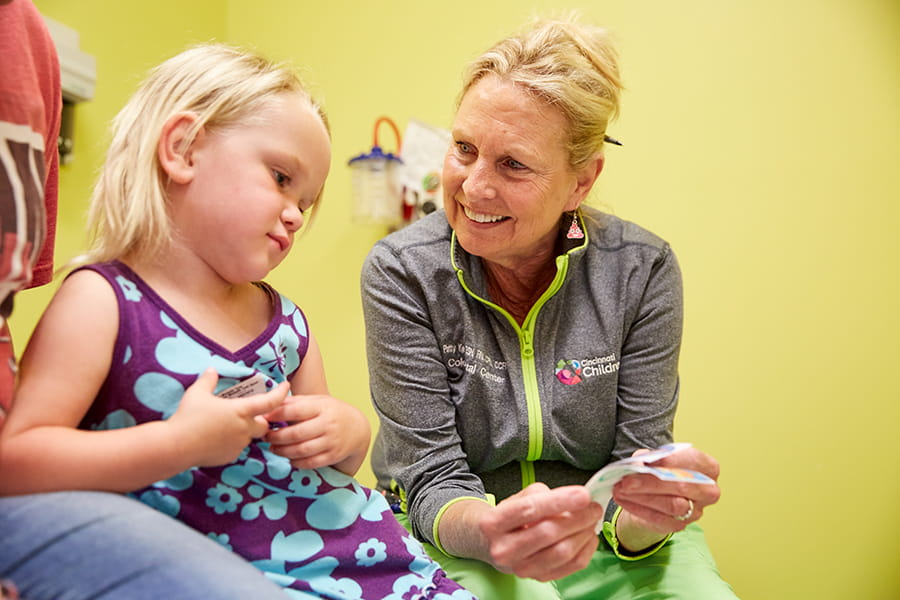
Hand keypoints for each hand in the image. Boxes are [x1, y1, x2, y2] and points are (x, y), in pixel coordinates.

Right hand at [169, 369, 288, 466]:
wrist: (176, 446)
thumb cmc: (187, 416)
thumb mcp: (196, 393)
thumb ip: (208, 380)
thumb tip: (212, 370)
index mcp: (241, 411)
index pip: (270, 402)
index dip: (281, 393)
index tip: (286, 386)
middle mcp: (244, 429)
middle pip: (264, 425)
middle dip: (261, 420)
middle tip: (249, 413)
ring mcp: (238, 445)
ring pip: (249, 437)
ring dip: (244, 431)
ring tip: (227, 425)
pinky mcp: (229, 456)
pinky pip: (236, 448)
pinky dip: (232, 442)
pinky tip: (217, 438)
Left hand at [264, 394, 369, 473]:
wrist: (358, 428)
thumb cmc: (331, 412)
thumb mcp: (317, 402)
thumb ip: (296, 402)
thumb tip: (271, 403)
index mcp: (321, 407)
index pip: (296, 410)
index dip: (277, 415)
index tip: (264, 417)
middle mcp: (327, 424)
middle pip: (296, 433)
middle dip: (276, 436)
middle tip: (266, 436)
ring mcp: (331, 441)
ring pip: (302, 450)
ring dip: (283, 451)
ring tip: (274, 448)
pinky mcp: (333, 456)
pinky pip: (310, 463)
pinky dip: (296, 462)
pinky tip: (289, 457)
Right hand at [478, 483, 603, 580]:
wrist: (492, 543)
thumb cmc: (509, 517)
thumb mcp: (517, 498)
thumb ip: (541, 496)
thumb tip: (573, 501)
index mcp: (493, 523)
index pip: (529, 509)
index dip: (559, 501)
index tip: (583, 494)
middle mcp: (503, 549)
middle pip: (548, 533)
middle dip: (578, 518)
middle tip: (593, 507)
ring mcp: (520, 568)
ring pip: (562, 552)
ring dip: (584, 534)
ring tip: (591, 520)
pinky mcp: (538, 578)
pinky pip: (571, 566)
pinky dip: (586, 549)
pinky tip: (588, 536)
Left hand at [612, 446, 720, 538]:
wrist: (657, 495)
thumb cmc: (661, 471)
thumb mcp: (655, 458)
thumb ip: (649, 457)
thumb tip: (639, 463)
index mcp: (708, 468)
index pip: (695, 461)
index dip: (671, 460)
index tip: (648, 461)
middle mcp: (708, 491)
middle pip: (682, 486)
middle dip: (651, 483)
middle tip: (627, 480)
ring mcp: (696, 511)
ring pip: (672, 506)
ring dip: (643, 497)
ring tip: (621, 489)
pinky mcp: (680, 525)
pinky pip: (660, 519)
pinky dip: (639, 509)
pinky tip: (624, 500)